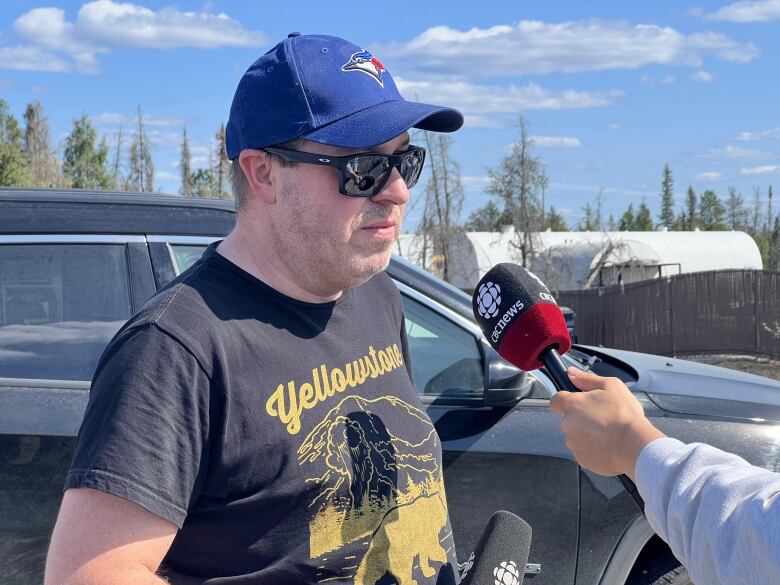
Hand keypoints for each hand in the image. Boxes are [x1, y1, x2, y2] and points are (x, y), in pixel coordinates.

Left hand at [549, 367, 665, 479]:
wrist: (636, 446)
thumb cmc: (625, 416)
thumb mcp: (611, 386)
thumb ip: (587, 379)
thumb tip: (571, 373)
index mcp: (572, 405)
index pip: (556, 400)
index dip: (565, 400)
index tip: (578, 403)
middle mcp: (568, 424)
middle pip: (568, 419)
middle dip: (581, 419)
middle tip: (602, 418)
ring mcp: (573, 443)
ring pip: (576, 436)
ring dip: (586, 434)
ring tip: (607, 433)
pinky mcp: (581, 459)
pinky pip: (583, 452)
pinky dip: (592, 449)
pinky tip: (607, 445)